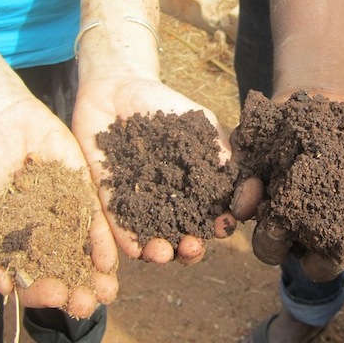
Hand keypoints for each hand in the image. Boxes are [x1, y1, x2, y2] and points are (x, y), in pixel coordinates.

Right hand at [0, 91, 118, 317]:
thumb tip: (4, 288)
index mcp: (16, 249)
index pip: (32, 281)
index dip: (42, 293)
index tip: (54, 295)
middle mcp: (45, 238)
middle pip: (65, 273)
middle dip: (78, 292)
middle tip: (89, 303)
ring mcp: (67, 216)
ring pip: (84, 252)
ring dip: (97, 274)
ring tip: (107, 290)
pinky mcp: (84, 193)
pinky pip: (96, 220)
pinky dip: (103, 240)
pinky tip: (111, 256)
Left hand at [72, 73, 235, 263]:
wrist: (115, 89)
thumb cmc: (161, 102)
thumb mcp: (195, 119)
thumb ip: (215, 144)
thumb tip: (235, 173)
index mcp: (194, 183)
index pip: (212, 211)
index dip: (220, 222)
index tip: (223, 224)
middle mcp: (169, 198)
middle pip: (183, 233)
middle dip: (190, 247)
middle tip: (192, 247)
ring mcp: (139, 200)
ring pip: (152, 236)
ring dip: (160, 252)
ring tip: (163, 253)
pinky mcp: (108, 197)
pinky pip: (116, 223)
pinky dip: (126, 238)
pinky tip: (134, 249)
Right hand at [231, 90, 343, 281]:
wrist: (320, 103)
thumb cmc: (279, 126)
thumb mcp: (255, 140)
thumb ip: (244, 169)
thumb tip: (242, 207)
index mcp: (279, 223)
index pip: (270, 248)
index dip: (271, 243)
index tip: (276, 227)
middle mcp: (315, 231)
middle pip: (320, 265)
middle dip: (330, 259)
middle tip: (336, 238)